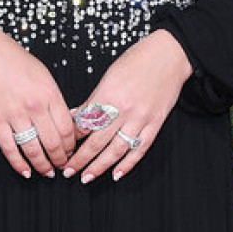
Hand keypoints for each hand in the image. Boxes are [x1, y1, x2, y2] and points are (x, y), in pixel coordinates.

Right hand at [0, 18, 75, 177]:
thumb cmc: (14, 59)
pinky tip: (25, 171)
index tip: (72, 151)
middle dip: (60, 159)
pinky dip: (18, 164)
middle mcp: (34, 106)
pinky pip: (9, 148)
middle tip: (62, 166)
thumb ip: (53, 98)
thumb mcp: (43, 74)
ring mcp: (15, 114)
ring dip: (42, 165)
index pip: (67, 128)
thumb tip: (64, 120)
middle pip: (53, 143)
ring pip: (33, 149)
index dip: (71, 145)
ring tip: (47, 172)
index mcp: (49, 93)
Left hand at [66, 30, 191, 183]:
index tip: (63, 147)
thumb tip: (77, 116)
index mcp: (108, 95)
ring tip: (87, 177)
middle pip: (97, 141)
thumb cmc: (138, 59)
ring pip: (117, 149)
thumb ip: (94, 99)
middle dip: (80, 159)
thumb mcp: (109, 75)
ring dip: (100, 166)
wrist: (170, 54)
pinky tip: (117, 174)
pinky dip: (128, 163)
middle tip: (68, 171)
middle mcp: (124, 109)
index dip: (71, 138)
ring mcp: (141, 118)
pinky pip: (140, 148)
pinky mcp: (155, 123)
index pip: (85, 123)